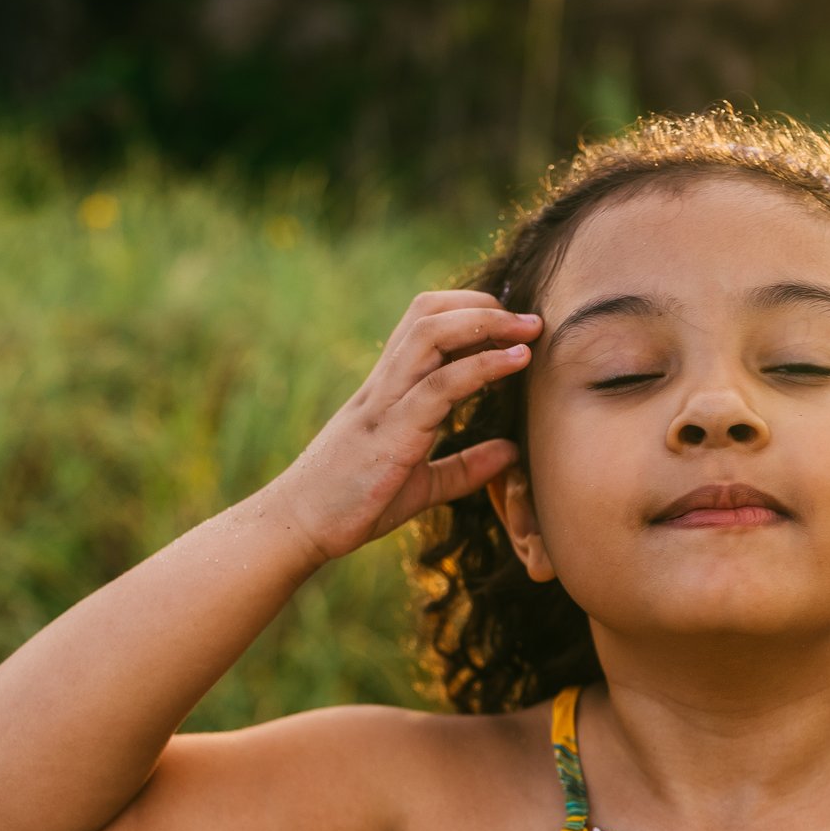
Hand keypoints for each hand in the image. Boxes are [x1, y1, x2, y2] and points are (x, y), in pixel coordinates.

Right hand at [265, 289, 538, 564]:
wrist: (298, 525)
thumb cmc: (351, 505)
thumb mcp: (420, 485)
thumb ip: (465, 467)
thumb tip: (511, 453)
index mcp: (389, 390)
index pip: (425, 323)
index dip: (471, 311)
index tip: (514, 327)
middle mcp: (386, 385)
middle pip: (429, 313)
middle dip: (484, 305)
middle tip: (531, 320)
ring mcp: (386, 404)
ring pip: (431, 335)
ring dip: (486, 323)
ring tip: (529, 331)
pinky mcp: (391, 432)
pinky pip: (439, 386)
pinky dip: (482, 366)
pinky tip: (516, 362)